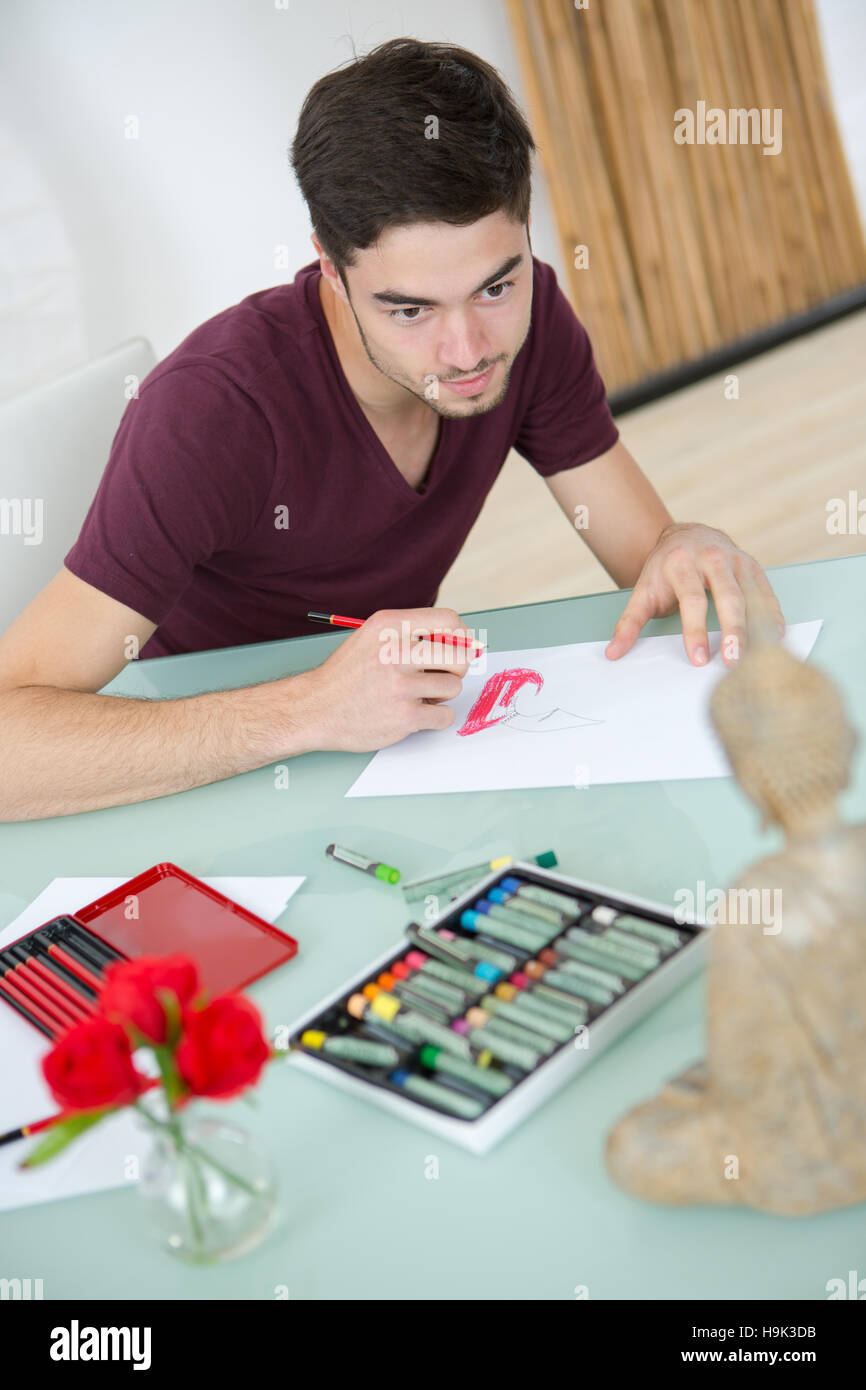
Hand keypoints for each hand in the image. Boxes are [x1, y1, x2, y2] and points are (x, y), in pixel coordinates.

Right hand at [296, 607, 475, 752]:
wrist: (315, 709)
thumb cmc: (348, 675)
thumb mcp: (373, 637)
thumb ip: (412, 634)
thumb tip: (463, 641)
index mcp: (390, 626)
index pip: (449, 620)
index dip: (461, 635)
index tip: (459, 647)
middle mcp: (396, 652)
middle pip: (460, 656)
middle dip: (457, 668)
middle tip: (440, 676)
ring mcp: (401, 686)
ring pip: (454, 687)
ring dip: (440, 695)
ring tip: (416, 696)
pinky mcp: (405, 717)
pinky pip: (445, 716)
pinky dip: (435, 717)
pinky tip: (414, 713)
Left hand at [604, 523, 785, 667]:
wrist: (686, 535)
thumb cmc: (664, 569)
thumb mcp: (643, 591)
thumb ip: (629, 623)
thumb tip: (612, 653)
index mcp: (681, 564)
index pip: (692, 600)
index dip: (696, 631)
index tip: (698, 659)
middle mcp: (712, 559)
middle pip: (728, 598)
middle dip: (733, 631)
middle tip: (734, 662)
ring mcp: (736, 561)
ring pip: (751, 597)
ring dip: (757, 628)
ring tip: (759, 657)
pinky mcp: (753, 567)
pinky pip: (766, 593)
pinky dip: (772, 616)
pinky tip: (775, 638)